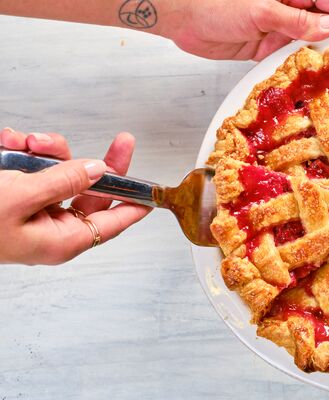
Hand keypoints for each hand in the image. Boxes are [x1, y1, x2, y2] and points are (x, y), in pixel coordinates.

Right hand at [0, 128, 151, 264]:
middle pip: (92, 191)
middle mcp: (51, 228)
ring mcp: (34, 211)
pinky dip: (25, 153)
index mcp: (61, 240)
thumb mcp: (23, 197)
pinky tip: (12, 143)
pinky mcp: (16, 196)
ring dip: (48, 152)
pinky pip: (34, 170)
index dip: (134, 205)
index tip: (154, 194)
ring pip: (61, 173)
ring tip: (29, 143)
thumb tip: (98, 170)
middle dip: (97, 162)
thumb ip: (64, 182)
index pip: (112, 223)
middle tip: (122, 142)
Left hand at [161, 0, 328, 59]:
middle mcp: (292, 6)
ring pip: (318, 39)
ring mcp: (282, 26)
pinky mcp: (269, 46)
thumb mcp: (259, 8)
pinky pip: (296, 56)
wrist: (181, 15)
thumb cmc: (213, 0)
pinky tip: (325, 75)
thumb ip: (296, 20)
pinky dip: (310, 65)